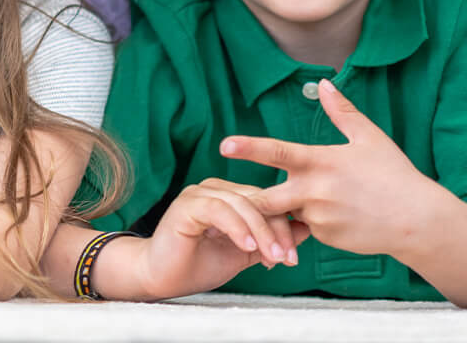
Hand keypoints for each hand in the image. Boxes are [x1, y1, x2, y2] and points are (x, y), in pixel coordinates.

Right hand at [130, 178, 306, 299]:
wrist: (163, 277)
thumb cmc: (199, 263)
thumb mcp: (243, 253)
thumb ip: (268, 240)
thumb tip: (304, 229)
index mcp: (227, 196)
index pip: (264, 202)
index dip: (283, 226)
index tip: (293, 256)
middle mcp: (213, 190)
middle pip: (256, 200)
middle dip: (276, 230)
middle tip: (287, 258)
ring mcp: (198, 194)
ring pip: (240, 203)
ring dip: (260, 231)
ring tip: (272, 257)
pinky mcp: (186, 205)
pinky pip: (217, 209)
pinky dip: (236, 227)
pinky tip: (247, 246)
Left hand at [221, 78, 433, 259]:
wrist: (417, 221)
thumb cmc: (392, 174)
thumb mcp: (368, 137)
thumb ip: (341, 111)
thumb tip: (322, 83)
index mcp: (318, 161)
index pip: (275, 152)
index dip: (247, 148)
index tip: (223, 146)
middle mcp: (313, 191)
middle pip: (265, 198)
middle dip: (253, 198)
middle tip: (246, 195)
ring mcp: (319, 218)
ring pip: (286, 213)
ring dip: (286, 208)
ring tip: (316, 203)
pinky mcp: (326, 238)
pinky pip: (305, 228)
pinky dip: (308, 222)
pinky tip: (333, 216)